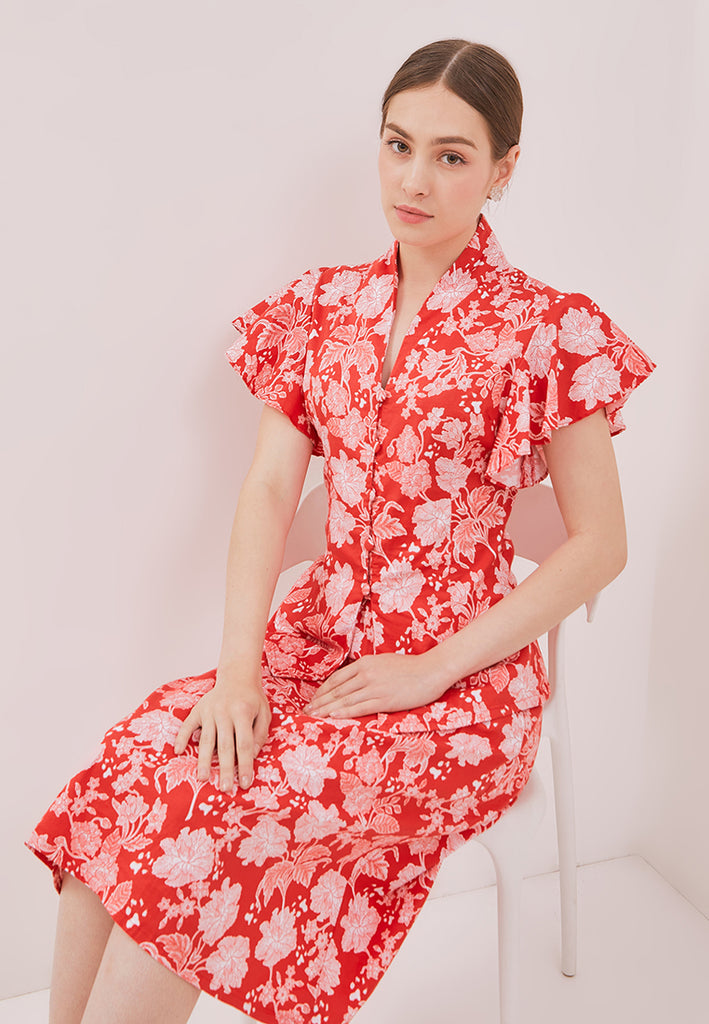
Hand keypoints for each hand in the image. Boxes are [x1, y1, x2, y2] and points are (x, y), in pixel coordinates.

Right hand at [173, 669, 270, 791]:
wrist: (237, 675)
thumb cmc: (252, 698)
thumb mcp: (264, 713)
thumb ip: (259, 735)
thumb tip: (251, 756)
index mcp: (243, 713)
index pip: (244, 744)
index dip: (245, 765)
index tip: (245, 783)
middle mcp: (225, 712)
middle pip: (225, 746)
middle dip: (225, 769)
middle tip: (224, 788)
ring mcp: (209, 711)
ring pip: (206, 739)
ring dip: (204, 760)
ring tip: (202, 778)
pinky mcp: (198, 709)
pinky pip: (188, 725)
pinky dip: (182, 738)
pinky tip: (179, 751)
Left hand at [304, 653, 444, 718]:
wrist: (431, 670)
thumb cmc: (410, 667)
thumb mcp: (383, 663)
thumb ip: (367, 670)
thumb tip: (354, 680)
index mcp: (364, 664)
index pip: (336, 679)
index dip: (322, 691)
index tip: (313, 701)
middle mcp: (366, 674)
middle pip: (336, 690)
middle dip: (319, 702)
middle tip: (306, 713)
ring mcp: (374, 687)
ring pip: (344, 700)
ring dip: (327, 710)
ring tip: (314, 718)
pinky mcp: (384, 700)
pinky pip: (360, 707)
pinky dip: (345, 712)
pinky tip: (333, 717)